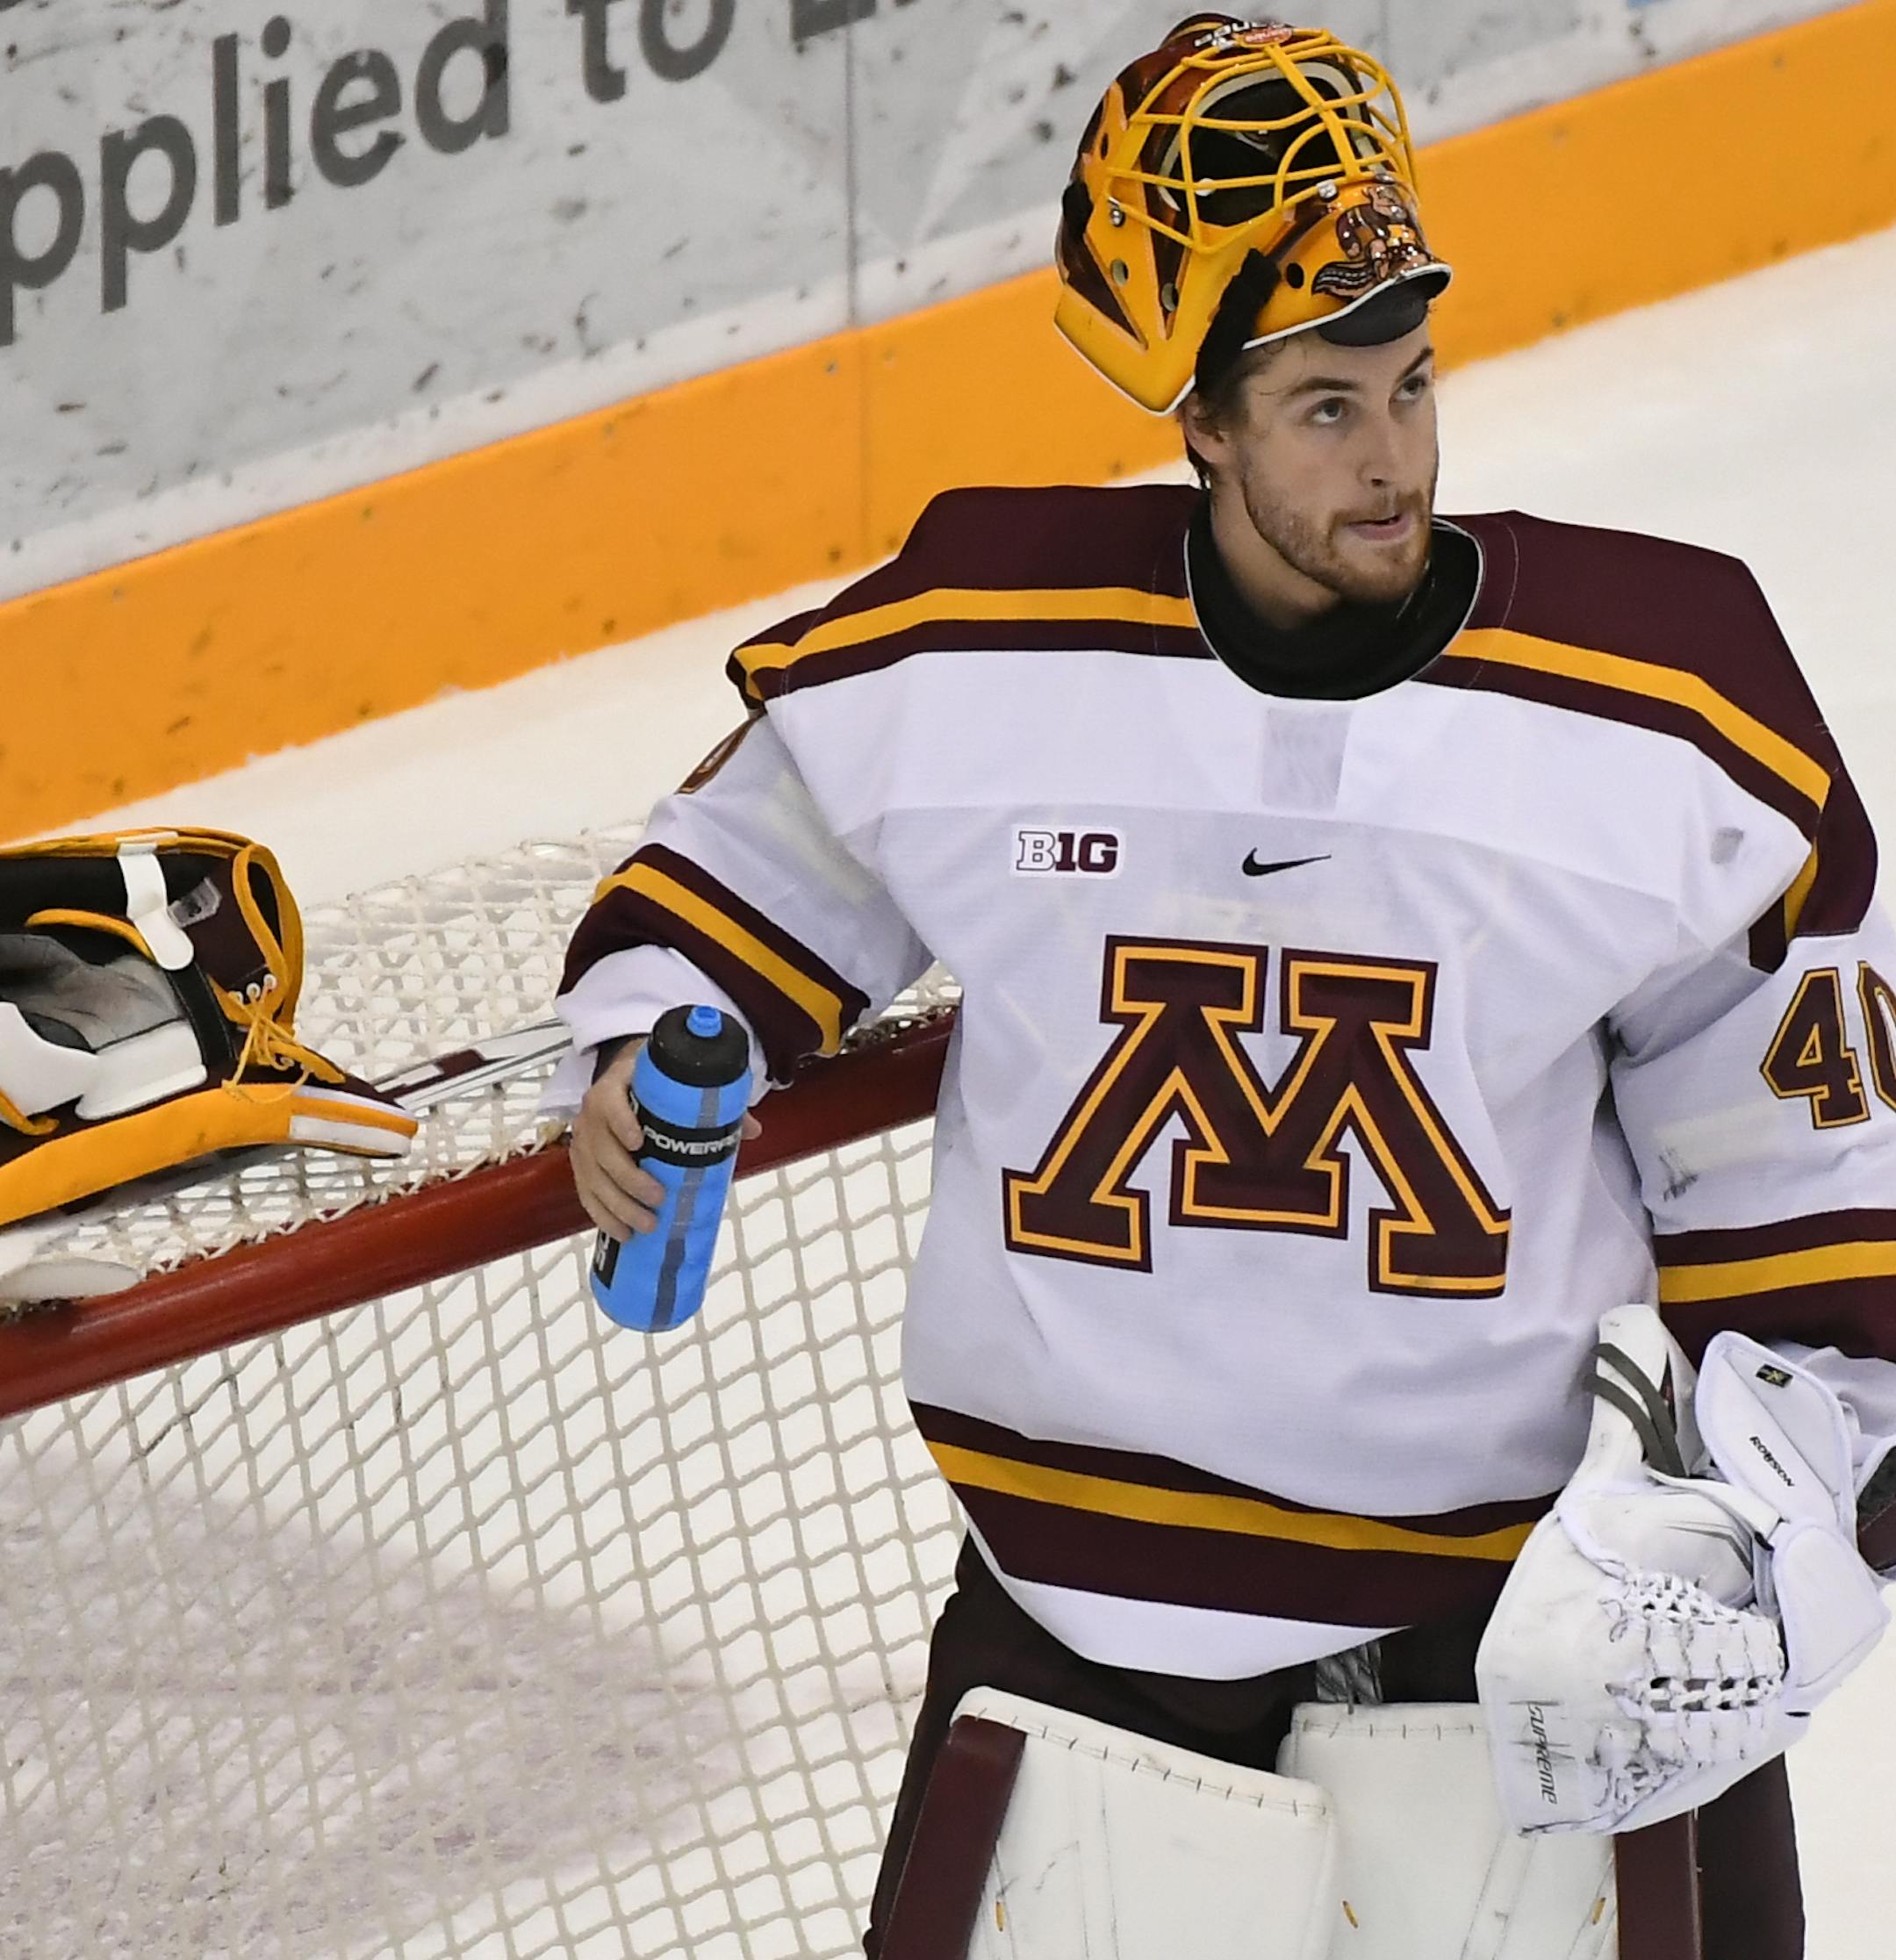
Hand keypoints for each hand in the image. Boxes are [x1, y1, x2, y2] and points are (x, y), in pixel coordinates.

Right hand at [570, 1038, 762, 1241]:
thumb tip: (751, 1130)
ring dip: (618, 1206)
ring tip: (646, 1225)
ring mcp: (583, 1141)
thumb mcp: (677, 1086)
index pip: (610, 1103)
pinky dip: (603, 1216)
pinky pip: (586, 1193)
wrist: (624, 1082)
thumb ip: (713, 1104)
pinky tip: (622, 1233)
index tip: (638, 1141)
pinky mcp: (581, 1165)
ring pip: (593, 1178)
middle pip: (601, 1149)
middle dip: (628, 1178)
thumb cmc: (653, 1087)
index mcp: (616, 1088)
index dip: (620, 1122)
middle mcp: (592, 1114)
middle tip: (658, 1197)